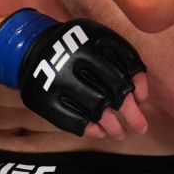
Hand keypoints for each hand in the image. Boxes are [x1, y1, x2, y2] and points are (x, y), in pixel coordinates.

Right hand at [0, 8, 149, 137]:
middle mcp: (76, 59)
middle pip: (115, 93)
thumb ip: (122, 61)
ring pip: (98, 110)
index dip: (138, 87)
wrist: (31, 49)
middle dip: (131, 114)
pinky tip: (101, 132)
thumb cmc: (77, 49)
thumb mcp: (97, 41)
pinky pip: (74, 121)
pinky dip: (92, 130)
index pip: (126, 67)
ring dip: (114, 126)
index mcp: (92, 40)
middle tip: (140, 127)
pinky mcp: (45, 100)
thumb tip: (140, 98)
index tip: (141, 100)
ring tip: (121, 133)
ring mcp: (59, 80)